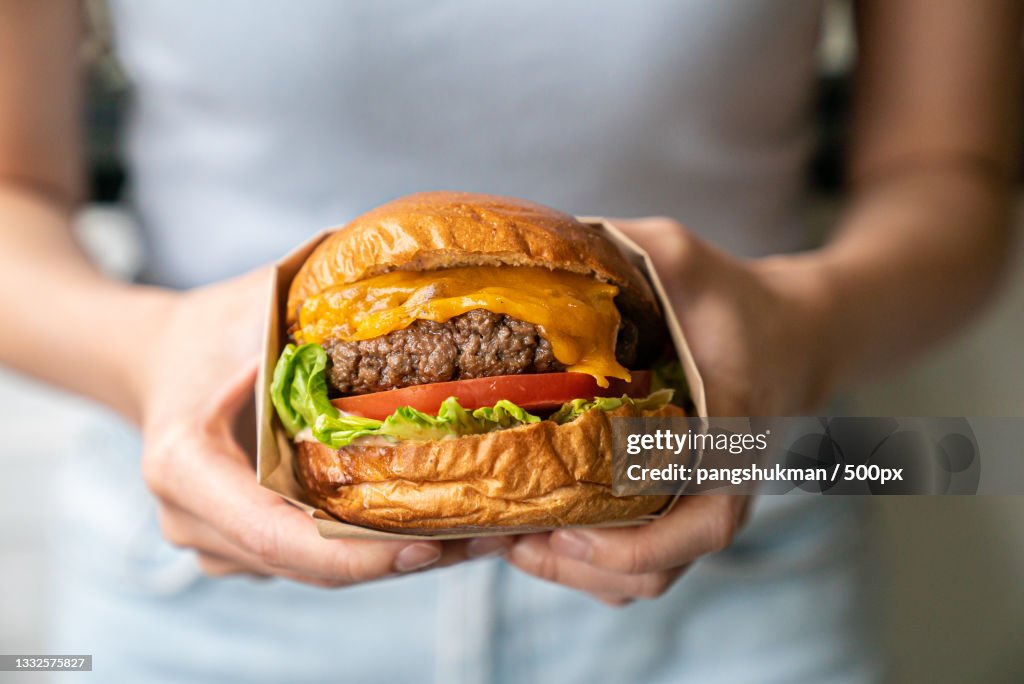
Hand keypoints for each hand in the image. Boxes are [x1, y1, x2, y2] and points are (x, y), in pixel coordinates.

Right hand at [137, 268, 510, 586]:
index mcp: (186, 466)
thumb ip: (324, 304)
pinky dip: (370, 547)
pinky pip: (311, 559)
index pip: (278, 536)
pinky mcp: (240, 548)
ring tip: (476, 534)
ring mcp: (213, 542)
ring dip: (395, 558)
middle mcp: (191, 520)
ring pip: (316, 571)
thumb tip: (421, 278)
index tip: (431, 544)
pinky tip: (432, 524)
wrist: (161, 361)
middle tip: (484, 539)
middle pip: (309, 565)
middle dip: (399, 558)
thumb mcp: (258, 304)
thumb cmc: (212, 329)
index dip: (357, 552)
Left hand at [508, 217, 835, 603]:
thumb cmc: (741, 299)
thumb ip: (627, 246)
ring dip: (576, 574)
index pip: (702, 525)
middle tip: (510, 539)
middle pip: (654, 573)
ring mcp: (706, 506)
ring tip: (515, 541)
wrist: (800, 335)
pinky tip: (545, 530)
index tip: (565, 531)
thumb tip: (546, 241)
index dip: (631, 547)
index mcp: (732, 438)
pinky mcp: (689, 508)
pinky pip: (642, 565)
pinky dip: (592, 565)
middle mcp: (723, 488)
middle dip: (576, 568)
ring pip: (642, 581)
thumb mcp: (685, 258)